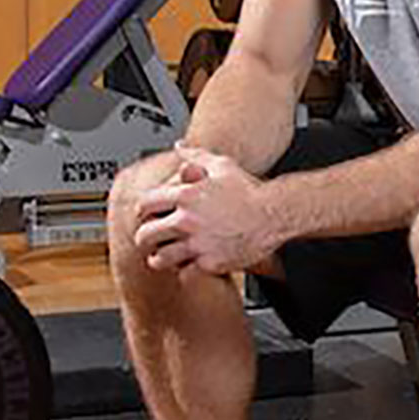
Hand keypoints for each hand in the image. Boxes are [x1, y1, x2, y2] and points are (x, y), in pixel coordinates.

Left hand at [132, 145, 282, 276]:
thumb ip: (196, 155)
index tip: (147, 215)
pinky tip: (189, 264)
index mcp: (186, 195)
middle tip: (150, 238)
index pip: (145, 204)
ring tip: (163, 256)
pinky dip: (184, 270)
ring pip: (160, 259)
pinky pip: (185, 272)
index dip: (143, 211)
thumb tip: (180, 147)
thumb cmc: (250, 191)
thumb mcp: (222, 165)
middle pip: (146, 235)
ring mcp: (197, 244)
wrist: (275, 215)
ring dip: (159, 258)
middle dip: (145, 237)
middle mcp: (187, 220)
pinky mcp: (210, 263)